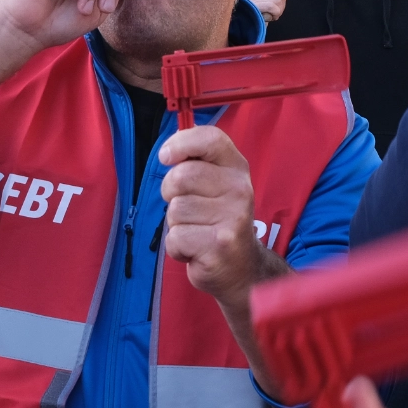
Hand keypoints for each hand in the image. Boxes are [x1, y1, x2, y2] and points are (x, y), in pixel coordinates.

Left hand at [160, 125, 270, 300]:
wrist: (242, 269)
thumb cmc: (218, 222)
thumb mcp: (215, 186)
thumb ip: (195, 164)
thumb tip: (168, 151)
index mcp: (237, 169)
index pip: (210, 139)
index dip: (181, 143)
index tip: (165, 156)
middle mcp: (239, 190)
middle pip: (181, 177)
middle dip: (171, 194)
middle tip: (186, 209)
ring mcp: (233, 218)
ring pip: (176, 209)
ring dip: (176, 225)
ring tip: (196, 232)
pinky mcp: (220, 245)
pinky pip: (175, 237)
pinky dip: (176, 248)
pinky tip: (195, 250)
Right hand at [245, 0, 287, 21]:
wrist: (239, 19)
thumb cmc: (251, 12)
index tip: (278, 4)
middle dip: (281, 5)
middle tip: (276, 12)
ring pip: (278, 0)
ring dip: (278, 10)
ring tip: (272, 15)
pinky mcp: (257, 3)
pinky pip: (274, 8)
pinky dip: (275, 14)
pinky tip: (271, 17)